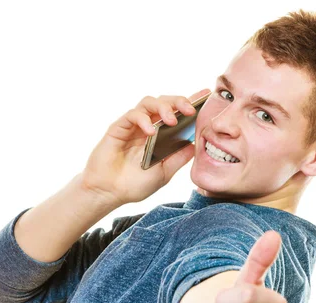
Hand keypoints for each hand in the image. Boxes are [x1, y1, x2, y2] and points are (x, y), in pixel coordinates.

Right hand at [81, 88, 211, 205]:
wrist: (109, 193)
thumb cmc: (134, 184)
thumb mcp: (164, 173)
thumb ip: (178, 158)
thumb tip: (196, 144)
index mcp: (161, 135)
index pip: (177, 113)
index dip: (191, 102)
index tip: (206, 95)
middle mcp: (148, 126)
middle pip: (165, 102)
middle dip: (179, 101)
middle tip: (190, 110)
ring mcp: (133, 126)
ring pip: (149, 103)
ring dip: (163, 107)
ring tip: (171, 120)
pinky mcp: (118, 127)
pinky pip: (132, 115)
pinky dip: (143, 120)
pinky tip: (151, 132)